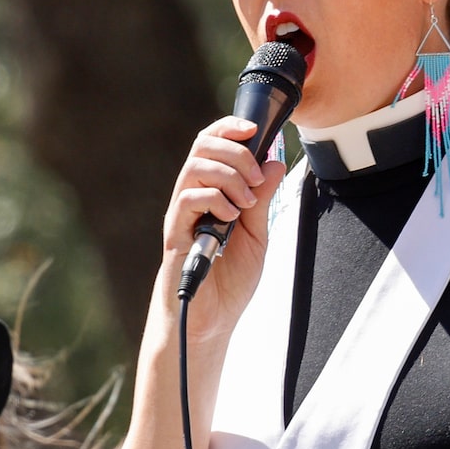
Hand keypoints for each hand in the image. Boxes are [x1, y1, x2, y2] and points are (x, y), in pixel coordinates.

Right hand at [161, 114, 279, 344]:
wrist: (211, 321)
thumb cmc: (228, 281)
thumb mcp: (257, 234)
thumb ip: (263, 199)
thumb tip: (274, 162)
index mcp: (211, 192)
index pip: (212, 144)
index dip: (229, 128)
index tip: (254, 128)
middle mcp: (192, 198)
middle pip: (202, 147)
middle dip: (237, 153)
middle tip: (256, 180)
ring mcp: (182, 215)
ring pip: (195, 168)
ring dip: (229, 177)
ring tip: (246, 202)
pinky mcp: (175, 233)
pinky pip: (189, 198)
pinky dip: (216, 200)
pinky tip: (230, 219)